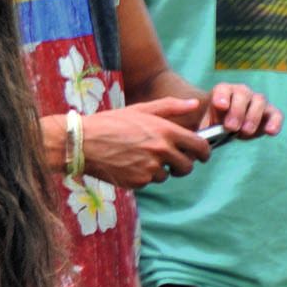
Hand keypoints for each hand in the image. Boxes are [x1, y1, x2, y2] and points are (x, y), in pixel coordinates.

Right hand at [81, 97, 208, 188]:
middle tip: (173, 161)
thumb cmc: (110, 122)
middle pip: (187, 166)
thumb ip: (170, 107)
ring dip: (160, 170)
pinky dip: (143, 176)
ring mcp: (150, 168)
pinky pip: (149, 182)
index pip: (199, 146)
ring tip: (141, 158)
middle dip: (183, 165)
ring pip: (167, 175)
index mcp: (165, 131)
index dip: (204, 152)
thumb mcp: (140, 109)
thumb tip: (195, 104)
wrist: (82, 142)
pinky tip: (129, 165)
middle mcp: (161, 150)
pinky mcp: (139, 182)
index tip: (201, 154)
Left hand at [203, 82, 282, 138]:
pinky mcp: (270, 113)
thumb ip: (201, 129)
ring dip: (253, 116)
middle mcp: (241, 92)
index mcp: (222, 91)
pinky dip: (275, 122)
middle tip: (230, 127)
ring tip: (245, 131)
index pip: (222, 89)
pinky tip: (270, 132)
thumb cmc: (213, 123)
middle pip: (242, 94)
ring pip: (259, 101)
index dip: (222, 96)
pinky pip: (276, 114)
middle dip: (237, 111)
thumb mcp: (203, 125)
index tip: (220, 106)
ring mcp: (257, 101)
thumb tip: (198, 138)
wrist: (225, 127)